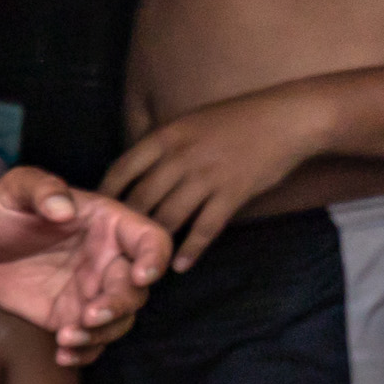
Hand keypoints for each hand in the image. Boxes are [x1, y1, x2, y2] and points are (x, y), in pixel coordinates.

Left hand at [0, 164, 171, 362]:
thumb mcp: (15, 188)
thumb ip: (40, 189)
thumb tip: (63, 207)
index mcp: (107, 224)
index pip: (151, 240)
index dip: (155, 258)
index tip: (140, 276)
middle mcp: (106, 259)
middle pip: (136, 289)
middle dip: (119, 306)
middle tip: (88, 315)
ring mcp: (89, 291)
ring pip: (118, 320)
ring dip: (100, 334)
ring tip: (66, 337)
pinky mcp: (68, 315)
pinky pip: (90, 340)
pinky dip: (83, 352)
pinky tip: (61, 355)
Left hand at [99, 83, 341, 268]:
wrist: (287, 118)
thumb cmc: (238, 119)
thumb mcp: (190, 122)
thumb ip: (163, 146)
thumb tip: (136, 170)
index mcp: (166, 136)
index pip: (122, 168)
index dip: (106, 193)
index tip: (96, 212)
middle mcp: (181, 157)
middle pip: (140, 199)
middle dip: (124, 226)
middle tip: (112, 247)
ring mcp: (207, 177)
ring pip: (169, 217)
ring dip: (154, 242)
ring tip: (142, 261)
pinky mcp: (232, 194)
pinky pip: (205, 229)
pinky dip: (190, 250)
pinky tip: (179, 264)